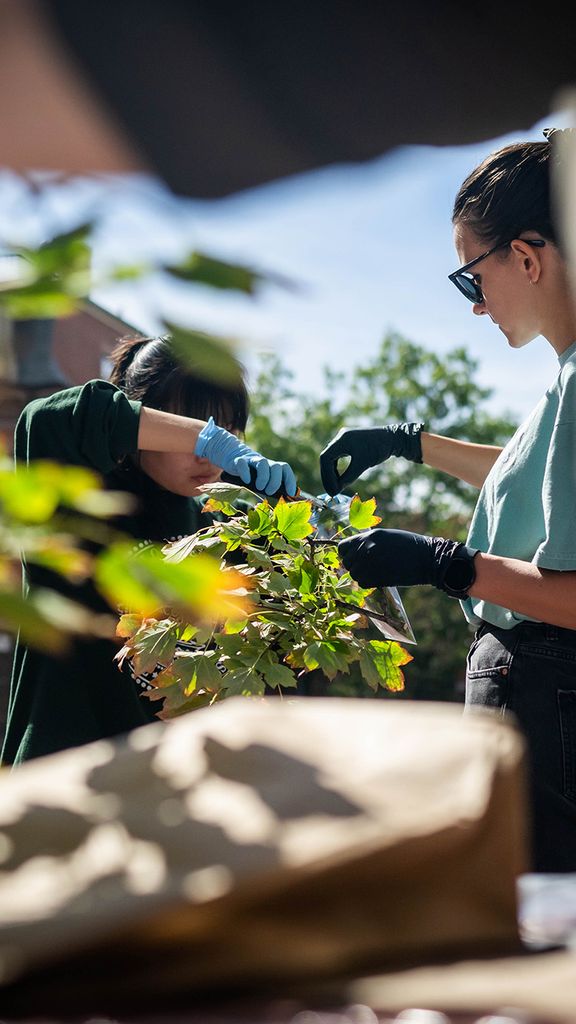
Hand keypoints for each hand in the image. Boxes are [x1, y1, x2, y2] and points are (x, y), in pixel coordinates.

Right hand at [195, 417, 296, 495]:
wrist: (230, 458)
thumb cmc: (248, 474)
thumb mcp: (259, 481)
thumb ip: (269, 488)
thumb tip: (280, 499)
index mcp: (271, 467)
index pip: (285, 469)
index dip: (290, 480)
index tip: (291, 493)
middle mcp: (264, 462)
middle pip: (276, 467)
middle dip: (275, 481)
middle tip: (269, 491)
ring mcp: (251, 460)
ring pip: (262, 463)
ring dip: (264, 477)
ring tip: (260, 488)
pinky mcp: (238, 460)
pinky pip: (243, 464)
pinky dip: (246, 473)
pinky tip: (247, 481)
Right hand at [320, 423, 422, 494]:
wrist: (393, 438)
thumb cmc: (379, 449)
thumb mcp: (363, 464)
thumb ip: (349, 476)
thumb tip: (337, 489)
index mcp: (341, 439)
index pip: (325, 458)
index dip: (327, 476)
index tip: (332, 489)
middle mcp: (340, 437)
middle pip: (326, 458)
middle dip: (328, 476)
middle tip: (332, 491)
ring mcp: (344, 438)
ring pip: (331, 458)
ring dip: (332, 473)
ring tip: (336, 487)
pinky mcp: (349, 442)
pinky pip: (338, 456)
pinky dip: (337, 468)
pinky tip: (340, 478)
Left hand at [338, 527, 476, 594]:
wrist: (427, 558)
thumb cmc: (409, 546)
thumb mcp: (386, 537)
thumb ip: (369, 543)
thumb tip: (355, 552)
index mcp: (369, 536)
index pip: (343, 547)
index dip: (347, 554)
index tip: (354, 558)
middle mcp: (367, 548)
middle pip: (347, 562)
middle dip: (355, 566)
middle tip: (368, 568)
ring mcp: (371, 563)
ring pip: (354, 574)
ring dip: (363, 576)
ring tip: (376, 572)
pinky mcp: (378, 577)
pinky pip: (363, 583)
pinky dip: (369, 583)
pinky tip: (380, 578)